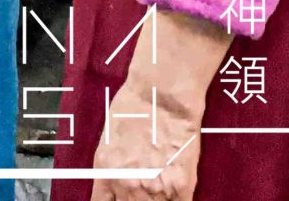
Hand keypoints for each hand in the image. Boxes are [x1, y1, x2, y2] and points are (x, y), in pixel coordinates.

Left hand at [93, 5, 228, 199]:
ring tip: (155, 186)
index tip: (118, 199)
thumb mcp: (108, 145)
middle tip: (139, 192)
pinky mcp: (182, 187)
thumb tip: (115, 191)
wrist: (161, 98)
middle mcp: (129, 186)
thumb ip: (111, 174)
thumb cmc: (131, 112)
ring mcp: (157, 189)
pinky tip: (172, 192)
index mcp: (106, 174)